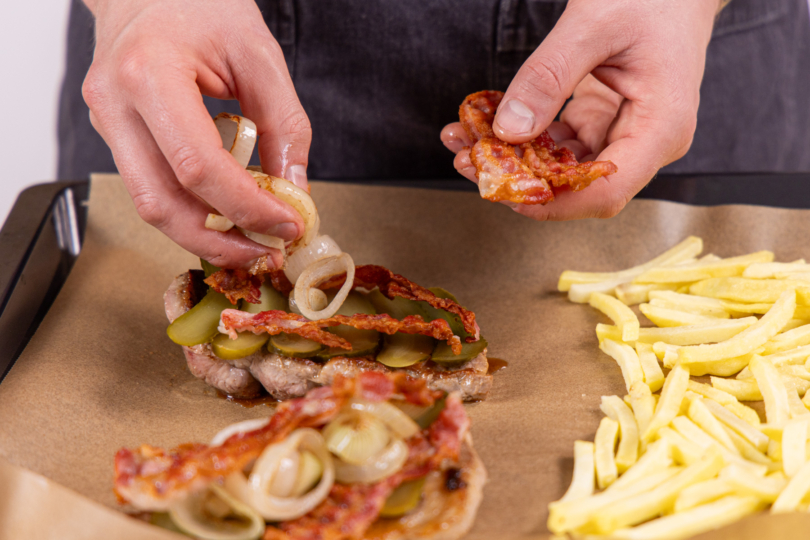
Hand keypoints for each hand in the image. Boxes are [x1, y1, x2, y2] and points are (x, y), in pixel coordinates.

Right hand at [82, 0, 310, 268]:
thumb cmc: (202, 1)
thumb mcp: (260, 54)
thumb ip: (284, 124)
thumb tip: (296, 190)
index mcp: (149, 73)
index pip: (198, 167)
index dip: (247, 208)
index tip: (287, 225)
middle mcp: (115, 102)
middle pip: (161, 203)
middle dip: (219, 241)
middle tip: (266, 252)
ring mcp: (106, 120)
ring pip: (149, 205)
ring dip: (203, 235)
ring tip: (251, 242)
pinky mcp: (113, 132)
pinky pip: (150, 186)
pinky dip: (190, 211)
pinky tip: (227, 216)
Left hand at [442, 0, 720, 219]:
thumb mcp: (593, 25)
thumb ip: (549, 77)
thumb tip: (510, 129)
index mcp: (662, 126)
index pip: (607, 189)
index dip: (553, 201)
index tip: (503, 190)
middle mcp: (647, 140)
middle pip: (580, 186)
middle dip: (520, 179)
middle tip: (467, 160)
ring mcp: (624, 132)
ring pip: (563, 167)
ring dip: (515, 160)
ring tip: (466, 140)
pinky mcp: (603, 120)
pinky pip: (559, 143)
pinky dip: (524, 137)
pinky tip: (489, 125)